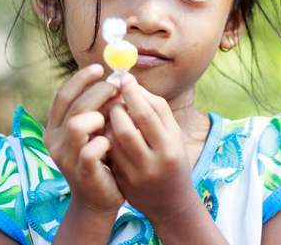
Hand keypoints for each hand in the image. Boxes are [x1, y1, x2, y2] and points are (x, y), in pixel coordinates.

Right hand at [43, 64, 124, 213]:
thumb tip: (113, 80)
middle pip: (76, 105)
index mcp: (55, 127)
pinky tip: (113, 142)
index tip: (100, 68)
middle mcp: (55, 141)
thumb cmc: (99, 158)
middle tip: (118, 89)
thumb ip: (97, 109)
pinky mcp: (81, 173)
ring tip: (114, 118)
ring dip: (100, 115)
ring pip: (78, 124)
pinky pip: (91, 149)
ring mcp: (66, 158)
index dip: (80, 79)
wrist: (98, 198)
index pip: (63, 95)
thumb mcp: (94, 130)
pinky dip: (105, 141)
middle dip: (100, 92)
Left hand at [106, 74, 199, 222]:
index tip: (124, 78)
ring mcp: (133, 175)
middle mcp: (151, 163)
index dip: (132, 93)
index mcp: (169, 148)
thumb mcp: (174, 135)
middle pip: (124, 128)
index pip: (146, 115)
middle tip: (116, 98)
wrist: (170, 202)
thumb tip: (135, 86)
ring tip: (113, 112)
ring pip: (111, 140)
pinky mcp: (120, 181)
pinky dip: (105, 136)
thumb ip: (158, 109)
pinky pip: (108, 152)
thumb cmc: (173, 159)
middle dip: (116, 108)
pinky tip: (109, 129)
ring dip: (108, 121)